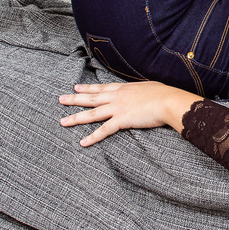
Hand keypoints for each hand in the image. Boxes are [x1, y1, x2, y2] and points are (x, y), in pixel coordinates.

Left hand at [59, 81, 202, 146]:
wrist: (168, 101)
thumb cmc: (164, 95)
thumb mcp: (149, 88)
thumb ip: (141, 91)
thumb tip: (143, 92)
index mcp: (123, 88)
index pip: (101, 88)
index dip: (88, 87)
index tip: (76, 86)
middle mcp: (117, 97)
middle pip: (91, 98)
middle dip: (74, 99)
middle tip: (60, 99)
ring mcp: (117, 108)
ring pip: (92, 114)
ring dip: (76, 118)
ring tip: (62, 121)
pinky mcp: (122, 120)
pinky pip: (104, 130)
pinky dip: (92, 137)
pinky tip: (82, 143)